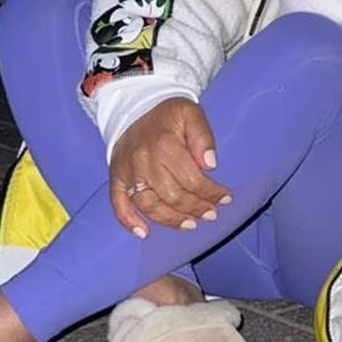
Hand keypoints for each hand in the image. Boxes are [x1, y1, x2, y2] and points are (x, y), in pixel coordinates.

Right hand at [109, 99, 231, 237]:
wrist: (134, 107)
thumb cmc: (167, 114)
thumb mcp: (191, 113)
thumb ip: (203, 137)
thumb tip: (210, 164)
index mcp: (165, 145)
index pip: (192, 179)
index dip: (210, 192)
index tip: (225, 198)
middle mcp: (144, 162)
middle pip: (173, 196)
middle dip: (195, 208)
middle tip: (211, 214)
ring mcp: (128, 172)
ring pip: (149, 205)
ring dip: (171, 220)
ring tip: (190, 225)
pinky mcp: (116, 178)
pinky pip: (119, 203)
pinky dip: (129, 221)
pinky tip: (143, 233)